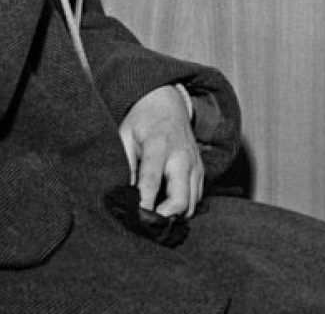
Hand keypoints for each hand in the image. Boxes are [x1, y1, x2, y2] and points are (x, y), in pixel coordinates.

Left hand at [119, 85, 203, 217]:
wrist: (166, 101)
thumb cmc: (141, 121)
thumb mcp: (125, 137)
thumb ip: (126, 166)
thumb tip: (124, 197)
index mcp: (159, 145)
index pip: (152, 182)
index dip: (143, 206)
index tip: (135, 221)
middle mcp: (181, 156)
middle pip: (180, 199)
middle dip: (163, 217)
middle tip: (145, 222)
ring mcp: (195, 162)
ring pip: (192, 203)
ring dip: (174, 214)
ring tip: (155, 215)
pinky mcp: (200, 167)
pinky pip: (198, 196)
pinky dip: (184, 206)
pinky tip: (167, 204)